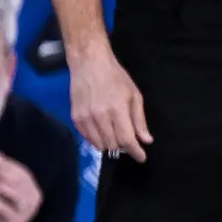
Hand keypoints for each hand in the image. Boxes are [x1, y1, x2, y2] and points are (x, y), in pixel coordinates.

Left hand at [0, 152, 43, 221]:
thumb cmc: (1, 210)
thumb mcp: (0, 189)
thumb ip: (0, 172)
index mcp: (33, 190)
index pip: (24, 173)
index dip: (7, 166)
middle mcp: (34, 201)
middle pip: (20, 182)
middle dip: (1, 174)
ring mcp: (27, 213)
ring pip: (15, 195)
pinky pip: (4, 209)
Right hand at [68, 42, 150, 160]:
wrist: (89, 63)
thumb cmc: (115, 77)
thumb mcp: (133, 95)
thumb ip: (139, 119)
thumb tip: (146, 139)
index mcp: (117, 110)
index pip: (127, 140)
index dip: (136, 152)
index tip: (141, 158)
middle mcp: (100, 117)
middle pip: (113, 144)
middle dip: (123, 145)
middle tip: (126, 138)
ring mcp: (86, 118)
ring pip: (99, 144)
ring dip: (109, 143)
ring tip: (113, 133)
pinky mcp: (75, 118)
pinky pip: (87, 138)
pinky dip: (96, 138)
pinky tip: (101, 130)